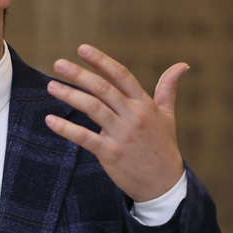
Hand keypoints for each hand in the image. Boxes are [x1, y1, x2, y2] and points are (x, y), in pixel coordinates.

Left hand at [44, 44, 186, 202]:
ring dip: (70, 96)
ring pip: (93, 109)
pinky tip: (50, 120)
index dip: (101, 61)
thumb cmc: (163, 147)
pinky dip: (66, 128)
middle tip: (58, 63)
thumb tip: (182, 65)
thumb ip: (168, 89)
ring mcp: (122, 135)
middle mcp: (133, 116)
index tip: (82, 49)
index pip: (121, 76)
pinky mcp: (110, 153)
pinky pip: (85, 138)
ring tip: (51, 86)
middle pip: (103, 89)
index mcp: (144, 104)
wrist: (164, 184)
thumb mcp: (168, 116)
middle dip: (80, 74)